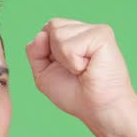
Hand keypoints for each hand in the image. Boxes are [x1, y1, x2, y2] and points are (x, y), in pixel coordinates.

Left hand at [25, 19, 136, 135]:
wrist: (98, 109)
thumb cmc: (75, 94)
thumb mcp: (43, 73)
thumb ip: (35, 52)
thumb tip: (41, 33)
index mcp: (71, 34)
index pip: (45, 30)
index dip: (45, 52)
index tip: (64, 69)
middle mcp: (83, 29)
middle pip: (51, 27)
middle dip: (54, 54)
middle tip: (75, 69)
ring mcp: (93, 30)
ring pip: (58, 34)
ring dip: (65, 60)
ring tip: (83, 69)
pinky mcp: (102, 34)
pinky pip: (70, 46)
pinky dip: (74, 63)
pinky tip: (89, 67)